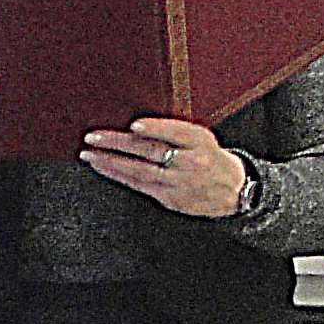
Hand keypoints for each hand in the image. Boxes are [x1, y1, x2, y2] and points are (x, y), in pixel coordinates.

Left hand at [80, 116, 248, 217]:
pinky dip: (118, 175)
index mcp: (200, 141)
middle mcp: (190, 162)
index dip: (156, 129)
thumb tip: (135, 125)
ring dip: (111, 162)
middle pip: (151, 151)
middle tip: (93, 137)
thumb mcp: (202, 138)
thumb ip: (174, 131)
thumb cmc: (211, 157)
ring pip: (140, 171)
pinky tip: (102, 168)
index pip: (176, 132)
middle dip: (118, 144)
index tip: (134, 125)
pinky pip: (139, 185)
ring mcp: (178, 183)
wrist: (234, 190)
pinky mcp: (169, 198)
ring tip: (89, 154)